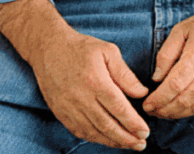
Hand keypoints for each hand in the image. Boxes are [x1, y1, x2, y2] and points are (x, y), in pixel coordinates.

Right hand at [31, 29, 150, 150]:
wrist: (49, 50)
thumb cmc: (82, 48)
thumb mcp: (108, 51)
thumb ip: (125, 74)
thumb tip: (142, 93)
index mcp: (95, 80)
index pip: (118, 108)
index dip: (133, 123)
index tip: (145, 131)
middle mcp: (81, 98)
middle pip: (107, 124)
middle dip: (126, 138)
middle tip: (141, 144)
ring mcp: (69, 108)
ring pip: (94, 132)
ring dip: (113, 141)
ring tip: (129, 145)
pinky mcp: (61, 113)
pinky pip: (80, 131)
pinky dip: (96, 139)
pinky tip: (109, 140)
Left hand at [142, 6, 193, 118]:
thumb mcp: (182, 29)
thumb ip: (166, 53)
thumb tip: (156, 78)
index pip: (174, 85)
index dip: (159, 98)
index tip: (147, 104)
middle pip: (183, 100)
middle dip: (164, 110)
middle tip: (151, 112)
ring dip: (177, 114)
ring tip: (163, 113)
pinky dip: (193, 111)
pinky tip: (182, 110)